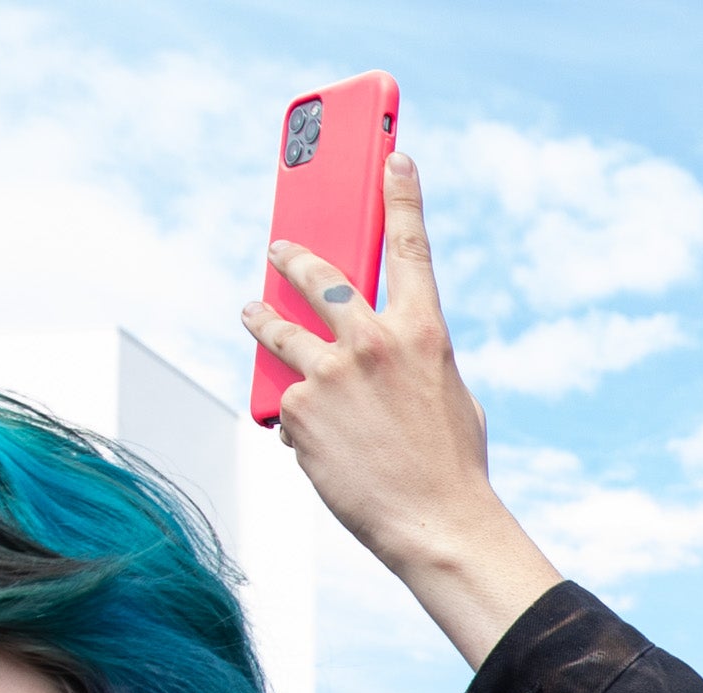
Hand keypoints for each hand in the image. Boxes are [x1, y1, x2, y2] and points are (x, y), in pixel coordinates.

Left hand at [244, 155, 563, 661]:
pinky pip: (286, 398)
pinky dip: (296, 414)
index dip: (400, 195)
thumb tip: (373, 343)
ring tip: (252, 312)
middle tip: (278, 248)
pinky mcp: (297, 408)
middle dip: (292, 256)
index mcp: (423, 331)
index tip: (392, 156)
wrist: (435, 525)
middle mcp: (372, 341)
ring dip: (261, 317)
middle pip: (318, 275)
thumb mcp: (448, 394)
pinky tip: (314, 438)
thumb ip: (412, 355)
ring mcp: (329, 372)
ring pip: (278, 328)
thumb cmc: (451, 465)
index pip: (408, 245)